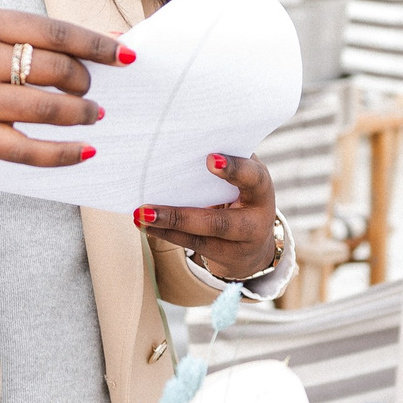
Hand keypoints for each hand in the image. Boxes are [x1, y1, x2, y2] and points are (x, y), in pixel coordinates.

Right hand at [0, 8, 122, 185]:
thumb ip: (51, 35)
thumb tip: (116, 38)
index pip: (54, 32)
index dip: (96, 45)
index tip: (126, 55)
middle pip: (52, 69)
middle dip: (83, 80)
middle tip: (89, 87)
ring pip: (45, 110)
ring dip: (81, 113)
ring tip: (93, 113)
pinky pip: (28, 151)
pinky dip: (64, 153)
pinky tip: (86, 149)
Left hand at [136, 152, 280, 280]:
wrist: (256, 243)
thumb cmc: (243, 194)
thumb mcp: (245, 177)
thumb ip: (227, 160)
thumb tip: (184, 144)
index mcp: (262, 190)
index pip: (253, 178)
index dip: (235, 170)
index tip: (210, 159)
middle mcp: (256, 221)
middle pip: (219, 223)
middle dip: (181, 217)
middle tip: (147, 208)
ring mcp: (241, 245)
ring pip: (200, 239)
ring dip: (167, 228)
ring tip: (140, 216)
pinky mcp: (225, 259)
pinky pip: (193, 246)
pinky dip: (168, 234)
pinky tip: (147, 226)